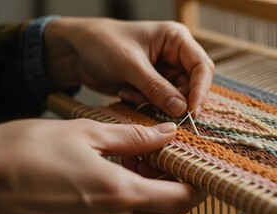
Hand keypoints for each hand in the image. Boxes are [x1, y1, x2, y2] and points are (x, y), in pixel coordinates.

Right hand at [0, 119, 205, 213]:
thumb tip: (167, 134)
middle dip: (177, 193)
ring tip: (142, 169)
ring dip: (154, 201)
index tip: (199, 168)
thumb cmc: (25, 152)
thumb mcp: (85, 134)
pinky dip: (131, 210)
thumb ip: (134, 138)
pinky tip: (118, 184)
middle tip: (169, 165)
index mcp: (118, 195)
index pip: (180, 200)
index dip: (197, 185)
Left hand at [44, 18, 214, 117]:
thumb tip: (181, 110)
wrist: (74, 51)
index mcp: (175, 39)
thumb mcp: (129, 64)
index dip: (200, 90)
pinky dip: (145, 103)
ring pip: (177, 98)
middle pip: (193, 85)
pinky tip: (126, 93)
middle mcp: (175, 55)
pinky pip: (160, 103)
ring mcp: (164, 72)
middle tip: (161, 111)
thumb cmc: (101, 42)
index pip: (202, 66)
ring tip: (132, 94)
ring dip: (157, 103)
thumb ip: (156, 87)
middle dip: (178, 101)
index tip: (191, 111)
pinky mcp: (153, 86)